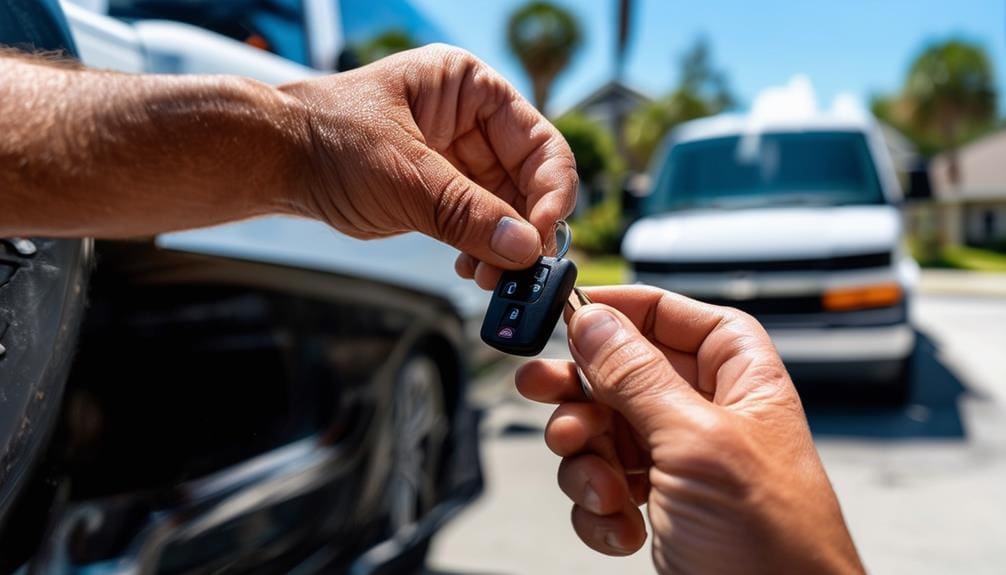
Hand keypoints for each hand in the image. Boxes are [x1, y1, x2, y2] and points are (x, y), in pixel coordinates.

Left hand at [280, 45, 576, 286]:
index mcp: (469, 88)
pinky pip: (479, 224)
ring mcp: (457, 157)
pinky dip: (482, 250)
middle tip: (522, 272)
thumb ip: (467, 213)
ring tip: (492, 278)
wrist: (274, 160)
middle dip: (526, 228)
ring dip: (506, 247)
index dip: (550, 191)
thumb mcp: (403, 176)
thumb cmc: (326, 139)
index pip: (538, 142)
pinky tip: (471, 268)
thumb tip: (525, 248)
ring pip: (507, 209)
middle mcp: (471, 120)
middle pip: (528, 180)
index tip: (544, 235)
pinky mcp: (440, 190)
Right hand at [516, 286, 863, 573]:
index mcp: (737, 378)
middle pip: (621, 372)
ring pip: (600, 429)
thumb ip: (638, 377)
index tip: (570, 313)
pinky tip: (621, 528)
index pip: (673, 315)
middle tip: (542, 392)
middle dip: (581, 391)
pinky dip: (597, 508)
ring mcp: (676, 461)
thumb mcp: (697, 443)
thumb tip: (593, 321)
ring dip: (586, 461)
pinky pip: (600, 484)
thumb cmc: (774, 544)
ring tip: (604, 491)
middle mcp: (705, 413)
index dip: (623, 309)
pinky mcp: (655, 506)